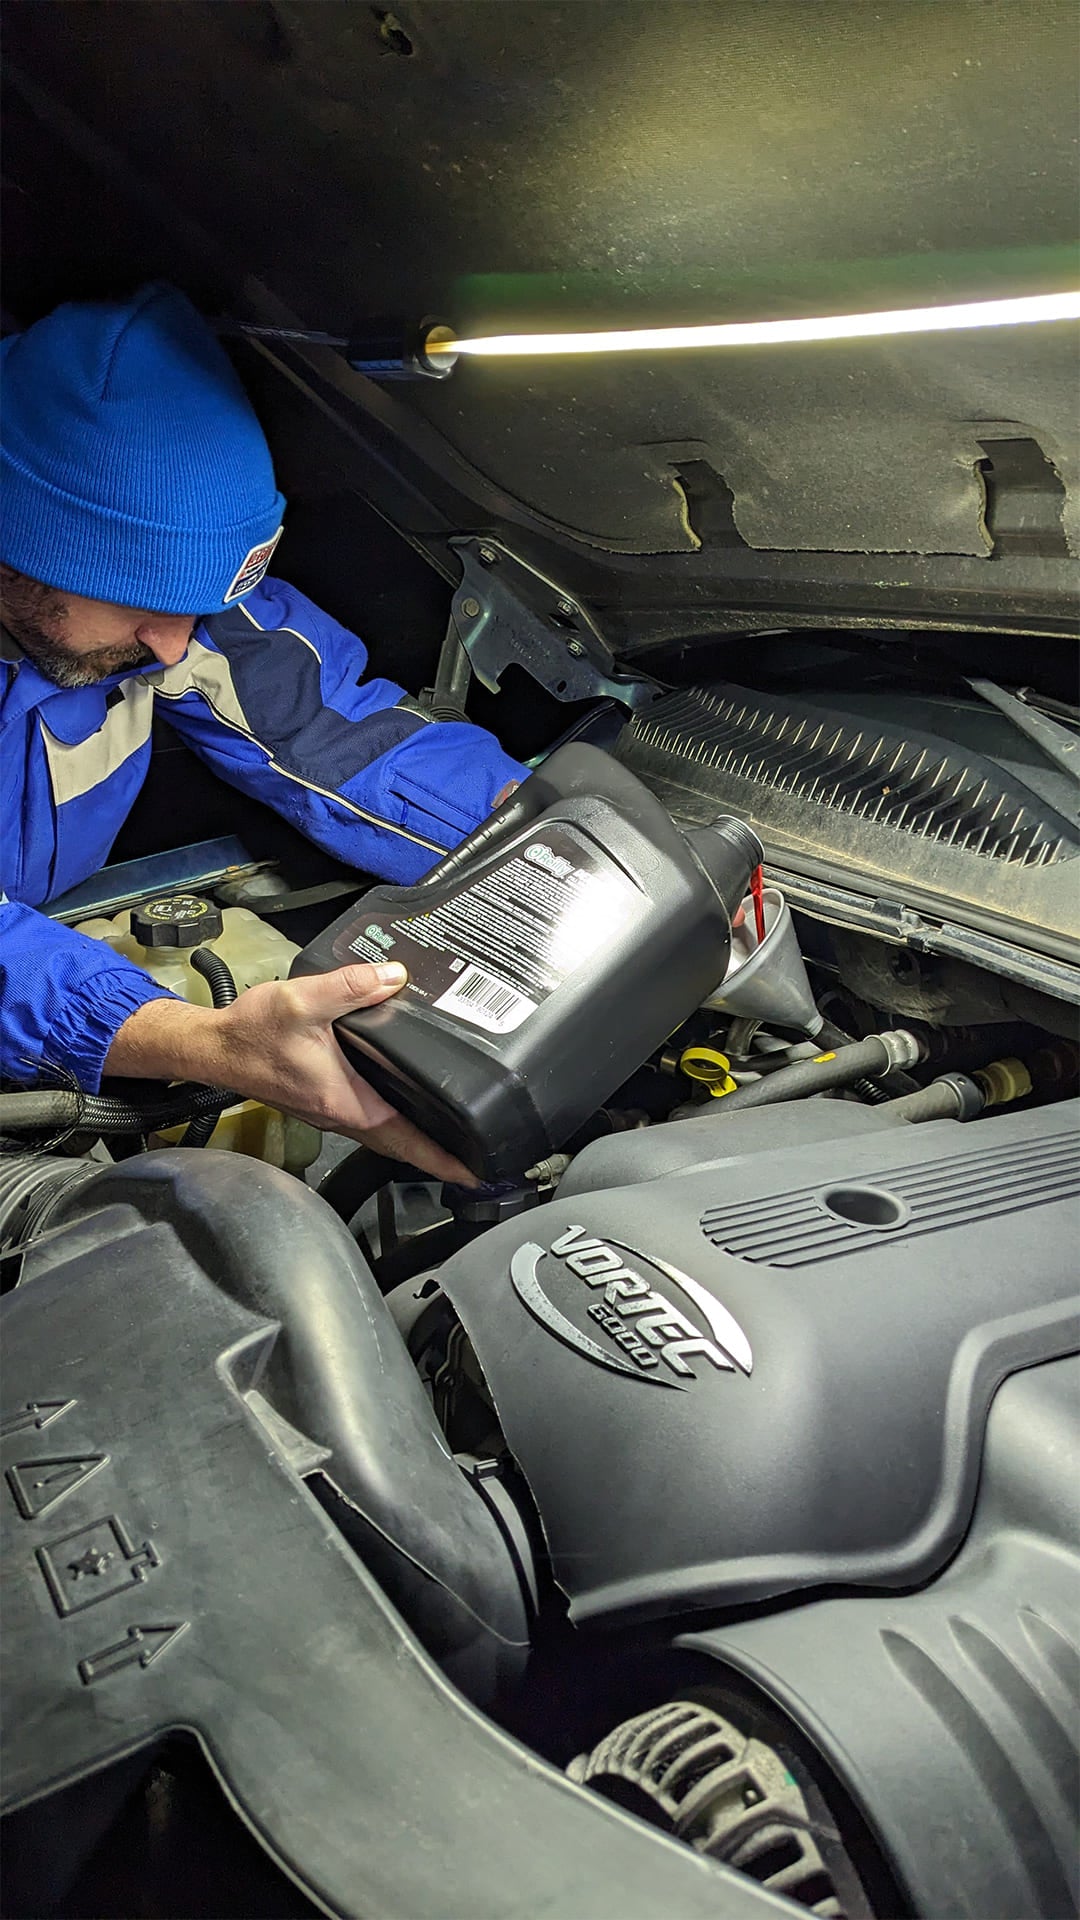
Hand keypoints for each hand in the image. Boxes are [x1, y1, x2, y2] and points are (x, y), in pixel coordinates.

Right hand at [105, 962, 477, 1184]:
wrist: (213, 1047)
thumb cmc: (252, 1033)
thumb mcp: (304, 1001)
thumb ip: (353, 987)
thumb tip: (396, 977)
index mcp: (346, 1101)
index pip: (404, 1139)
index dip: (442, 1159)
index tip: (474, 1174)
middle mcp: (342, 1115)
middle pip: (401, 1145)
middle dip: (441, 1156)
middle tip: (479, 1162)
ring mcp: (332, 1112)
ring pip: (386, 1136)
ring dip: (419, 1142)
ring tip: (455, 1139)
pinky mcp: (324, 1101)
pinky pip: (371, 1121)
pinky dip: (396, 1123)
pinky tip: (409, 1106)